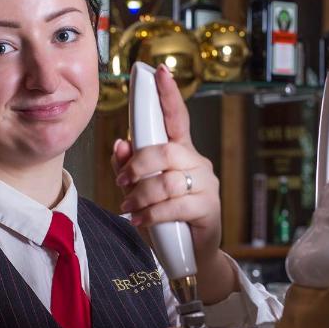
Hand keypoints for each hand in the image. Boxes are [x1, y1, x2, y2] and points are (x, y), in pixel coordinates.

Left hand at [112, 65, 237, 303]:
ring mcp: (206, 185)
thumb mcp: (142, 190)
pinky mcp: (208, 208)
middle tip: (122, 182)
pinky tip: (141, 220)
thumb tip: (120, 145)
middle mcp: (197, 163)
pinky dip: (152, 214)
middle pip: (166, 151)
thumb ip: (131, 168)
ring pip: (167, 180)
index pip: (176, 118)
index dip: (168, 95)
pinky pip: (175, 205)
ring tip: (129, 207)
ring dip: (141, 195)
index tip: (160, 72)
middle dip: (138, 166)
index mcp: (181, 153)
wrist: (190, 256)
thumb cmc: (166, 217)